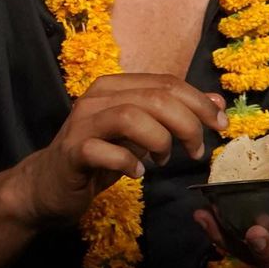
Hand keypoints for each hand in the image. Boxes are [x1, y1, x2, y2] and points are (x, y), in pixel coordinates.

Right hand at [23, 73, 227, 228]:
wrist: (48, 184)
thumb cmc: (98, 156)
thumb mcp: (141, 134)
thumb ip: (175, 116)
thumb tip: (217, 102)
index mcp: (115, 87)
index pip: (166, 83)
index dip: (199, 102)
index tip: (220, 125)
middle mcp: (97, 98)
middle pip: (154, 98)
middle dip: (187, 124)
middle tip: (196, 150)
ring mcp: (82, 124)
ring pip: (131, 116)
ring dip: (160, 141)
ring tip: (165, 160)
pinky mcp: (72, 152)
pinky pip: (105, 151)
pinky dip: (128, 163)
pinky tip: (137, 174)